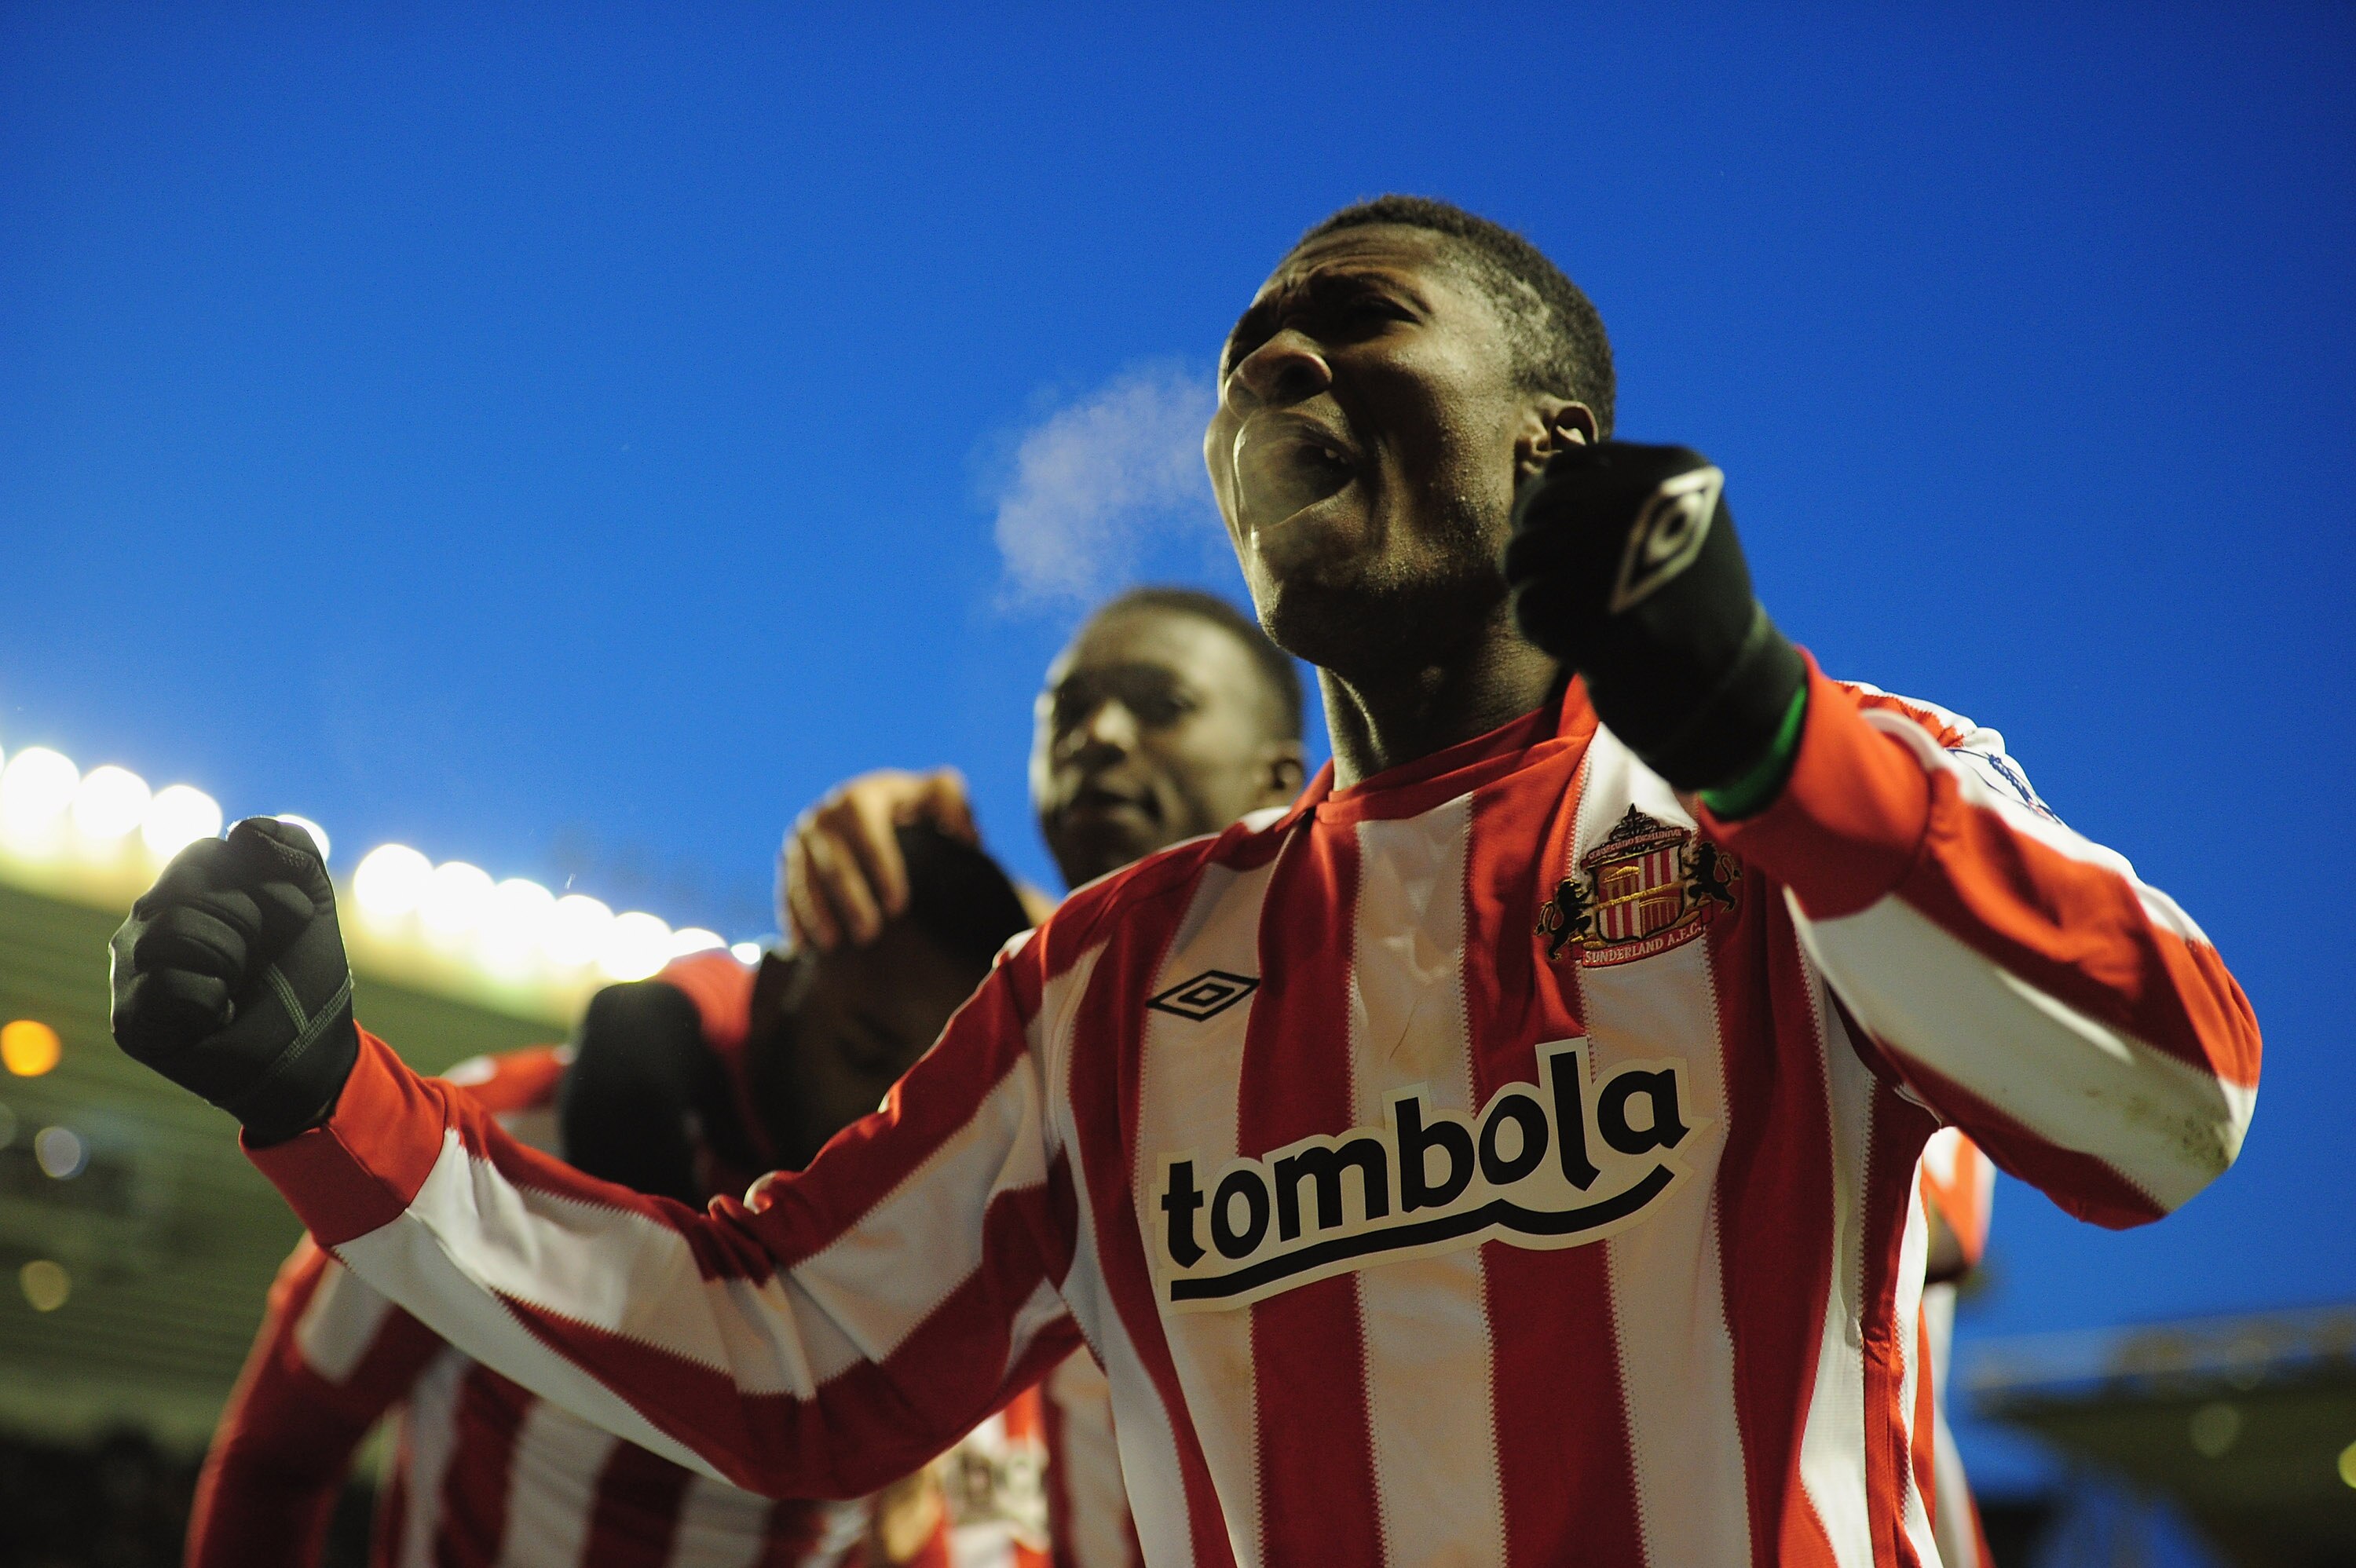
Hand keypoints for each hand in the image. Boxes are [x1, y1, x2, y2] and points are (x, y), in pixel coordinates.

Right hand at [109, 816, 357, 1142]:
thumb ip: (295, 850)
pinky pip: (165, 985)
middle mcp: (149, 923)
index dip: (266, 883)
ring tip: (238, 987)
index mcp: (188, 890)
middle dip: (250, 922)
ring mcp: (132, 969)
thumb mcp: (314, 903)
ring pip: (171, 931)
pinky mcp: (129, 1018)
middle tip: (260, 960)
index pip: (208, 852)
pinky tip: (219, 1018)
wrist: (311, 1053)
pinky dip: (212, 1003)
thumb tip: (244, 830)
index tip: (294, 918)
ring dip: (230, 961)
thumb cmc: (303, 977)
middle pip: (186, 889)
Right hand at [780, 769, 977, 949]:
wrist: (874, 807)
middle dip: (850, 899)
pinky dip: (793, 917)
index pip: (869, 834)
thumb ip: (956, 806)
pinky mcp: (789, 858)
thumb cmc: (915, 806)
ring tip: (834, 946)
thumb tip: (968, 836)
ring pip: (803, 877)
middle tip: (870, 934)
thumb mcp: (939, 795)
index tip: (899, 906)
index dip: (882, 869)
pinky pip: (786, 889)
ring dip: (816, 913)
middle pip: (833, 860)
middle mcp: (825, 814)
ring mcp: (802, 837)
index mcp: (861, 797)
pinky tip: (803, 946)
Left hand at [1504, 440, 1804, 791]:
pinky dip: (1539, 628)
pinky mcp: (1597, 617)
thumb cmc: (1688, 594)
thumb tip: (1534, 487)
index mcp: (1671, 470)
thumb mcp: (1679, 515)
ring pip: (1523, 554)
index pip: (1562, 470)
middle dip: (1530, 546)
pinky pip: (1529, 607)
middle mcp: (1644, 503)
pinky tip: (1570, 640)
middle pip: (1537, 511)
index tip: (1538, 530)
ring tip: (1551, 604)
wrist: (1728, 676)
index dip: (1537, 503)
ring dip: (1527, 584)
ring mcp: (1622, 556)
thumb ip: (1618, 491)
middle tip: (1536, 575)